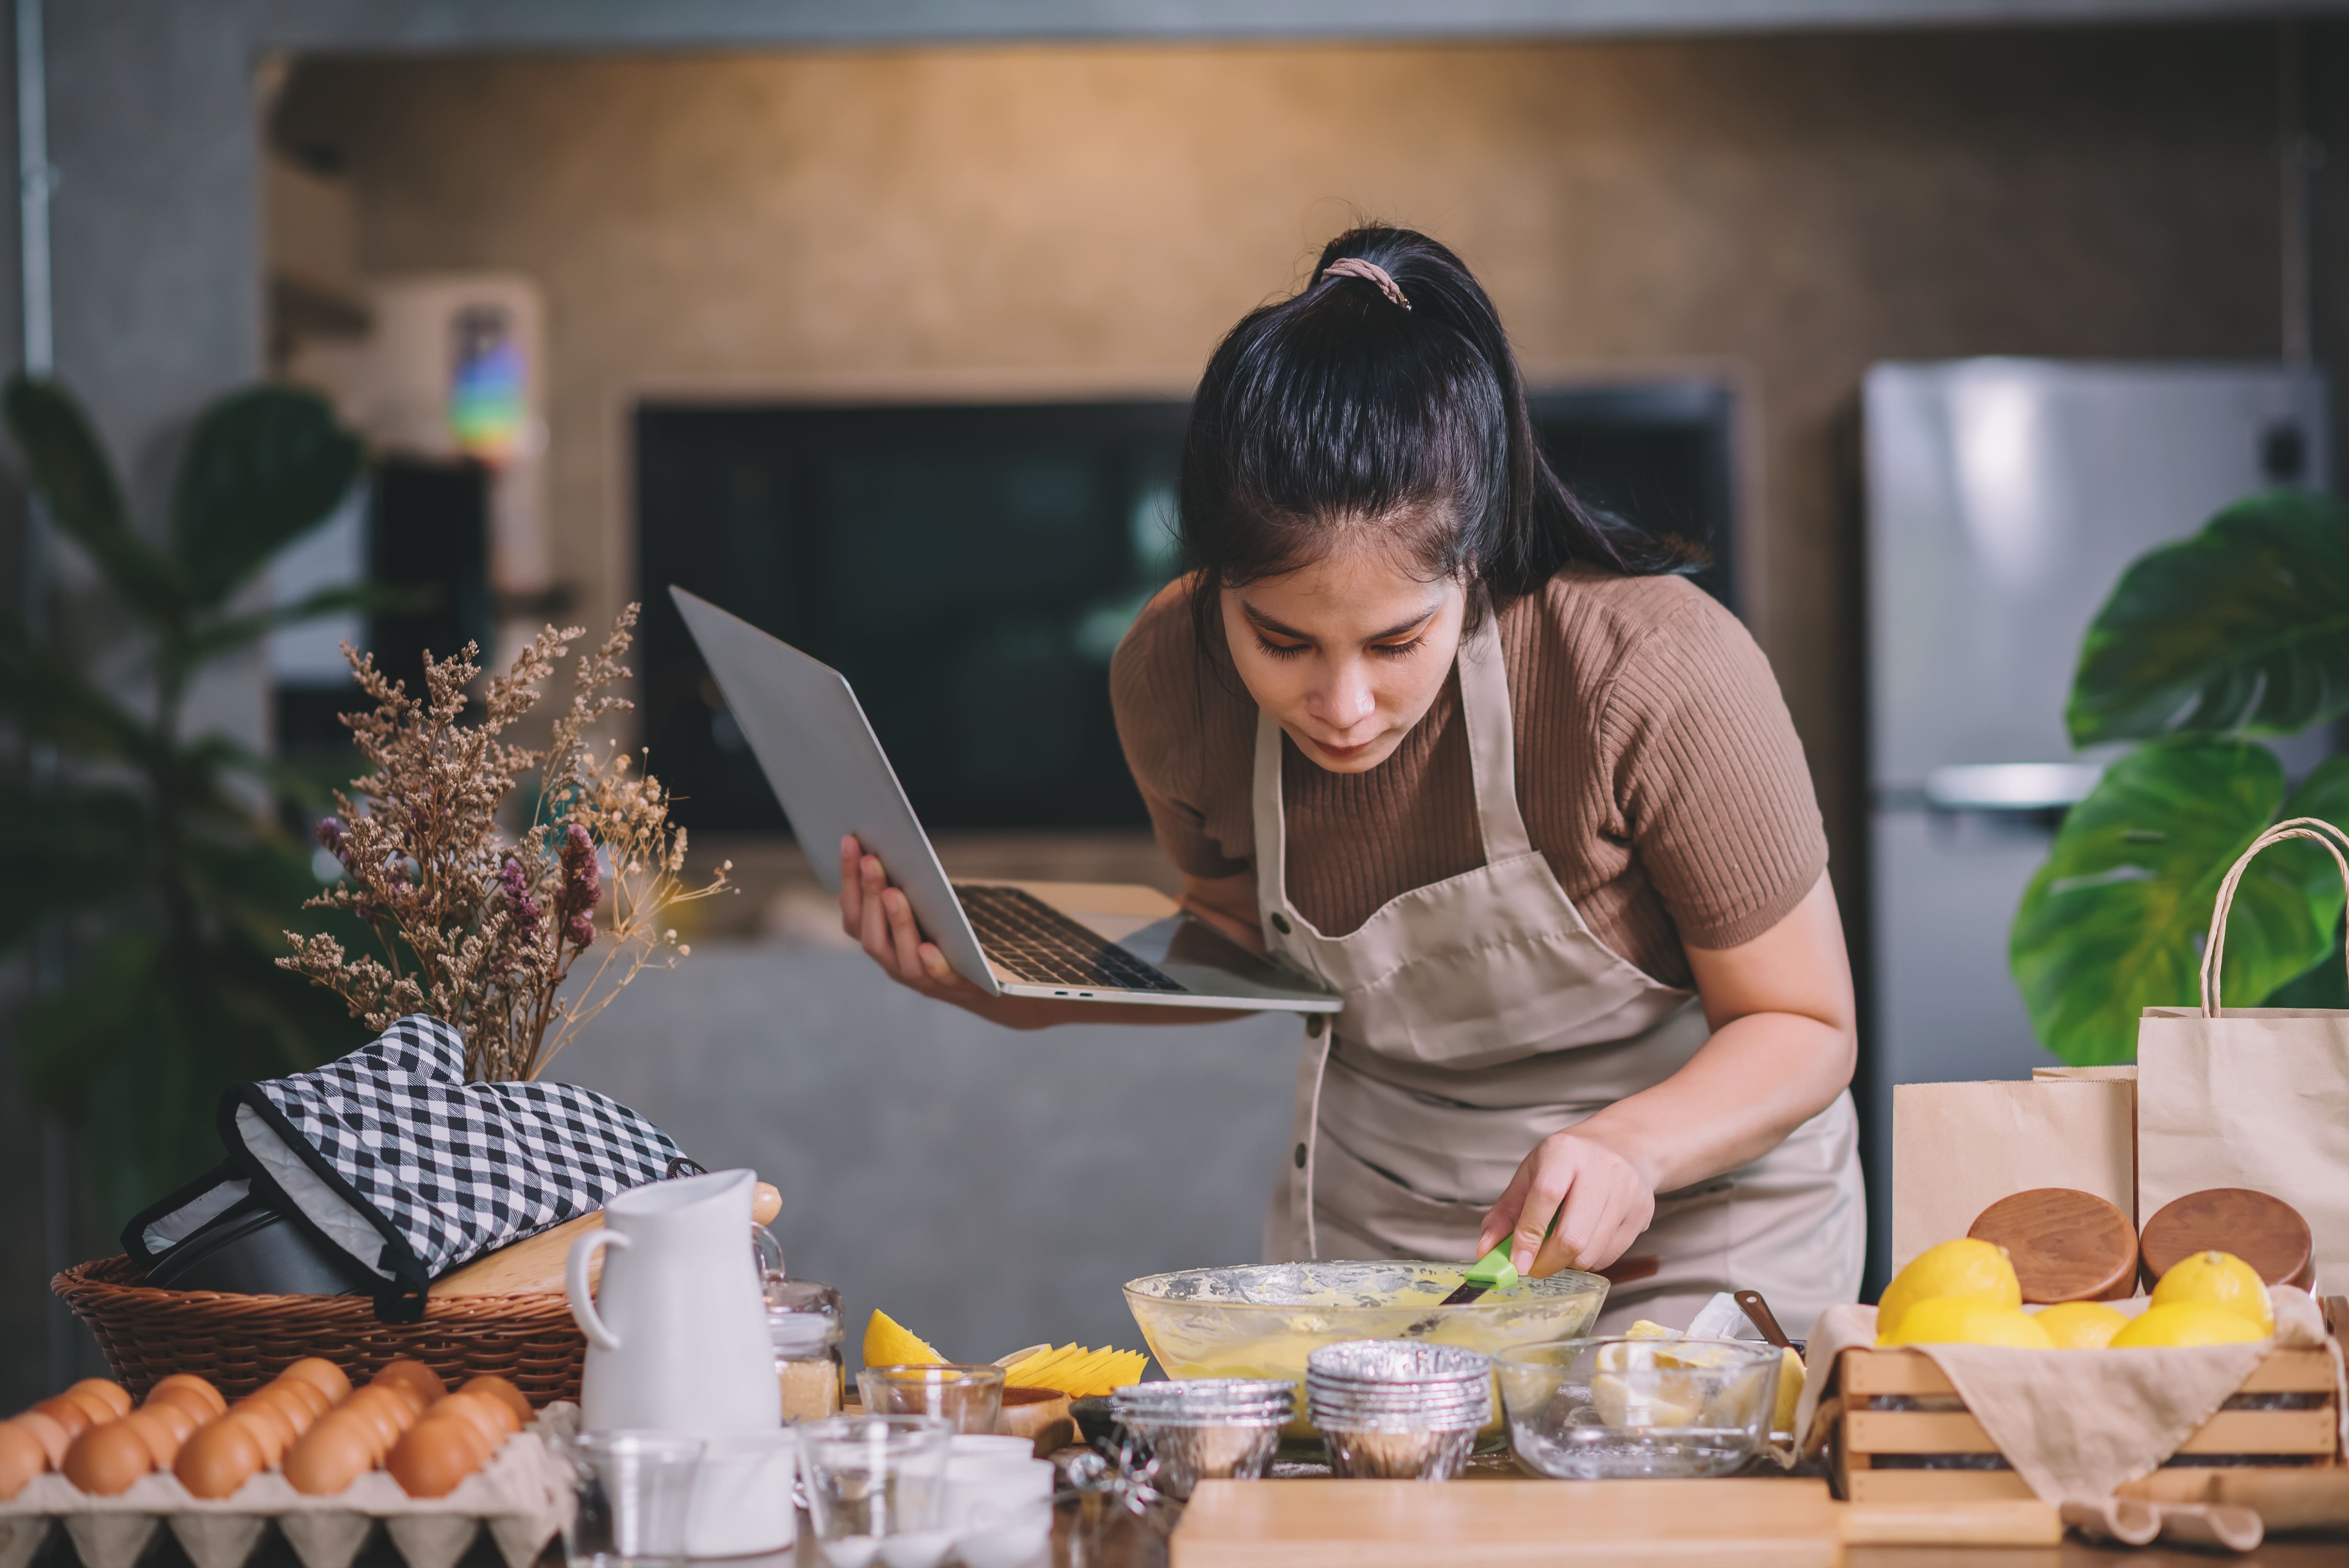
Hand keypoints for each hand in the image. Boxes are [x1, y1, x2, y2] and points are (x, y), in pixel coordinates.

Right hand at [837, 834, 978, 999]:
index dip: (848, 879)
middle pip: (871, 934)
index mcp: (876, 940)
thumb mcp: (913, 911)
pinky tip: (929, 947)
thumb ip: (892, 890)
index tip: (850, 841)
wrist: (973, 977)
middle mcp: (889, 961)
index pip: (853, 913)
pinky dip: (931, 963)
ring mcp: (917, 976)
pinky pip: (937, 977)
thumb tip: (871, 853)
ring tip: (894, 893)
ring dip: (895, 922)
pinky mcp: (948, 984)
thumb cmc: (938, 932)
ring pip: (899, 955)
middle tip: (871, 860)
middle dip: (868, 895)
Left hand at [1477, 1129, 1655, 1277]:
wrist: (1623, 1146)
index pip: (1545, 1198)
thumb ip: (1506, 1212)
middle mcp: (1601, 1169)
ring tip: (1558, 1250)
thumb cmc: (1569, 1161)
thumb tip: (1486, 1250)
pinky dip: (1590, 1260)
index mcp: (1564, 1152)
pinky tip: (1583, 1243)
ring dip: (1568, 1263)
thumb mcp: (1532, 1173)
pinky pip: (1611, 1255)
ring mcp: (1626, 1192)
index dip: (1528, 1236)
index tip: (1516, 1264)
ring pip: (1592, 1252)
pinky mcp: (1642, 1212)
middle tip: (1534, 1267)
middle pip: (1572, 1236)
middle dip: (1548, 1262)